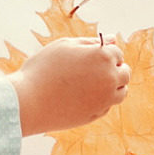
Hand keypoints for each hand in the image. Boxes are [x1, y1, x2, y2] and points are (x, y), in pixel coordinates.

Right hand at [13, 36, 129, 133]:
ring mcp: (104, 100)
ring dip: (111, 86)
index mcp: (103, 57)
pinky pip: (107, 106)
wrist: (28, 101)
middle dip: (114, 69)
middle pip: (125, 73)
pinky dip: (100, 100)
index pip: (118, 53)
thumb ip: (91, 42)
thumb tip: (112, 39)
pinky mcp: (96, 115)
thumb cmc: (43, 68)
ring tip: (88, 83)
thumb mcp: (65, 46)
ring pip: (121, 92)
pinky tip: (80, 96)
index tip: (89, 57)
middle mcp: (109, 79)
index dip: (105, 53)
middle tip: (91, 69)